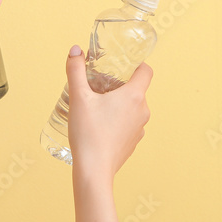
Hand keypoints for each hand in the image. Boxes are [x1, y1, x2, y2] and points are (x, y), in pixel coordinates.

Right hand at [66, 45, 152, 179]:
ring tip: (97, 108)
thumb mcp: (78, 97)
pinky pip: (129, 125)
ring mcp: (140, 129)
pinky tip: (100, 127)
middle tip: (100, 87)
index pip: (146, 71)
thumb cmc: (88, 133)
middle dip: (119, 86)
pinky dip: (118, 122)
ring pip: (133, 108)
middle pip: (136, 90)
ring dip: (119, 105)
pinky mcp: (133, 143)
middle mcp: (143, 111)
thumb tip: (75, 50)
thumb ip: (76, 71)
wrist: (93, 171)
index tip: (122, 65)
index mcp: (134, 96)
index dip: (136, 65)